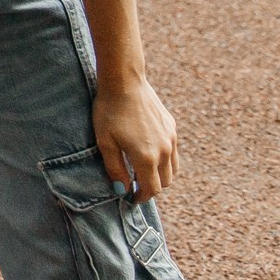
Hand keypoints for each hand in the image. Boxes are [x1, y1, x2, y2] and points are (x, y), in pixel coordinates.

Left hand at [94, 76, 178, 202]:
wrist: (124, 82)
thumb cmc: (109, 111)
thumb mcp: (105, 142)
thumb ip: (115, 169)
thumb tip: (122, 190)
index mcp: (147, 157)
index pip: (152, 189)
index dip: (141, 197)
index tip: (131, 198)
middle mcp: (165, 151)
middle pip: (165, 182)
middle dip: (151, 188)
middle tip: (135, 185)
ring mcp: (171, 139)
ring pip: (173, 169)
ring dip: (160, 175)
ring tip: (142, 171)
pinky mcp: (172, 128)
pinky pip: (173, 152)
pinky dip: (165, 160)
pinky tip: (148, 152)